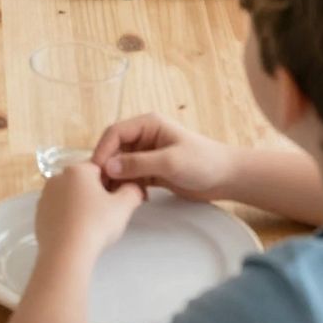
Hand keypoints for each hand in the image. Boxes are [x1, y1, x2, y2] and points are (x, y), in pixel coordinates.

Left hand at [33, 161, 143, 263]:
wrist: (66, 253)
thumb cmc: (96, 224)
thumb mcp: (124, 206)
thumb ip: (132, 191)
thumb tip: (134, 188)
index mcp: (77, 169)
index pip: (99, 170)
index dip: (110, 185)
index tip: (116, 202)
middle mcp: (57, 178)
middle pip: (82, 183)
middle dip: (94, 196)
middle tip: (105, 216)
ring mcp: (44, 197)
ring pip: (69, 198)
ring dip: (79, 207)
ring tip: (90, 228)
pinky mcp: (38, 216)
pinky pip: (58, 213)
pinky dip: (67, 220)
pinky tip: (75, 234)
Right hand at [93, 115, 232, 201]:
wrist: (226, 178)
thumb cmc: (203, 162)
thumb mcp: (170, 162)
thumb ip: (139, 164)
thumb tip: (109, 167)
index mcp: (148, 124)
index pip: (115, 133)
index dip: (102, 151)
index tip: (96, 171)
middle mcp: (144, 137)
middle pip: (115, 149)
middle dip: (107, 167)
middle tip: (101, 188)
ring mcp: (147, 154)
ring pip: (121, 165)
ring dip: (117, 179)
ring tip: (116, 196)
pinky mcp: (151, 170)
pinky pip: (131, 177)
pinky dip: (128, 187)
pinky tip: (133, 198)